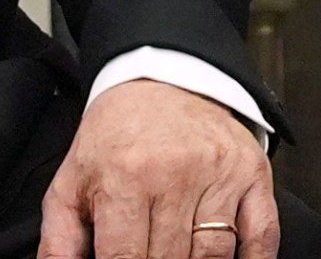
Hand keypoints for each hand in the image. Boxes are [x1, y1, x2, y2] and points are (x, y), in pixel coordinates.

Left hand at [39, 79, 278, 258]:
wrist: (164, 79)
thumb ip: (58, 242)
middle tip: (150, 256)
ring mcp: (219, 174)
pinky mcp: (251, 172)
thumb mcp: (71, 183)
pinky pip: (262, 232)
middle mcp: (175, 175)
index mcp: (125, 179)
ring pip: (213, 255)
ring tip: (178, 255)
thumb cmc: (114, 139)